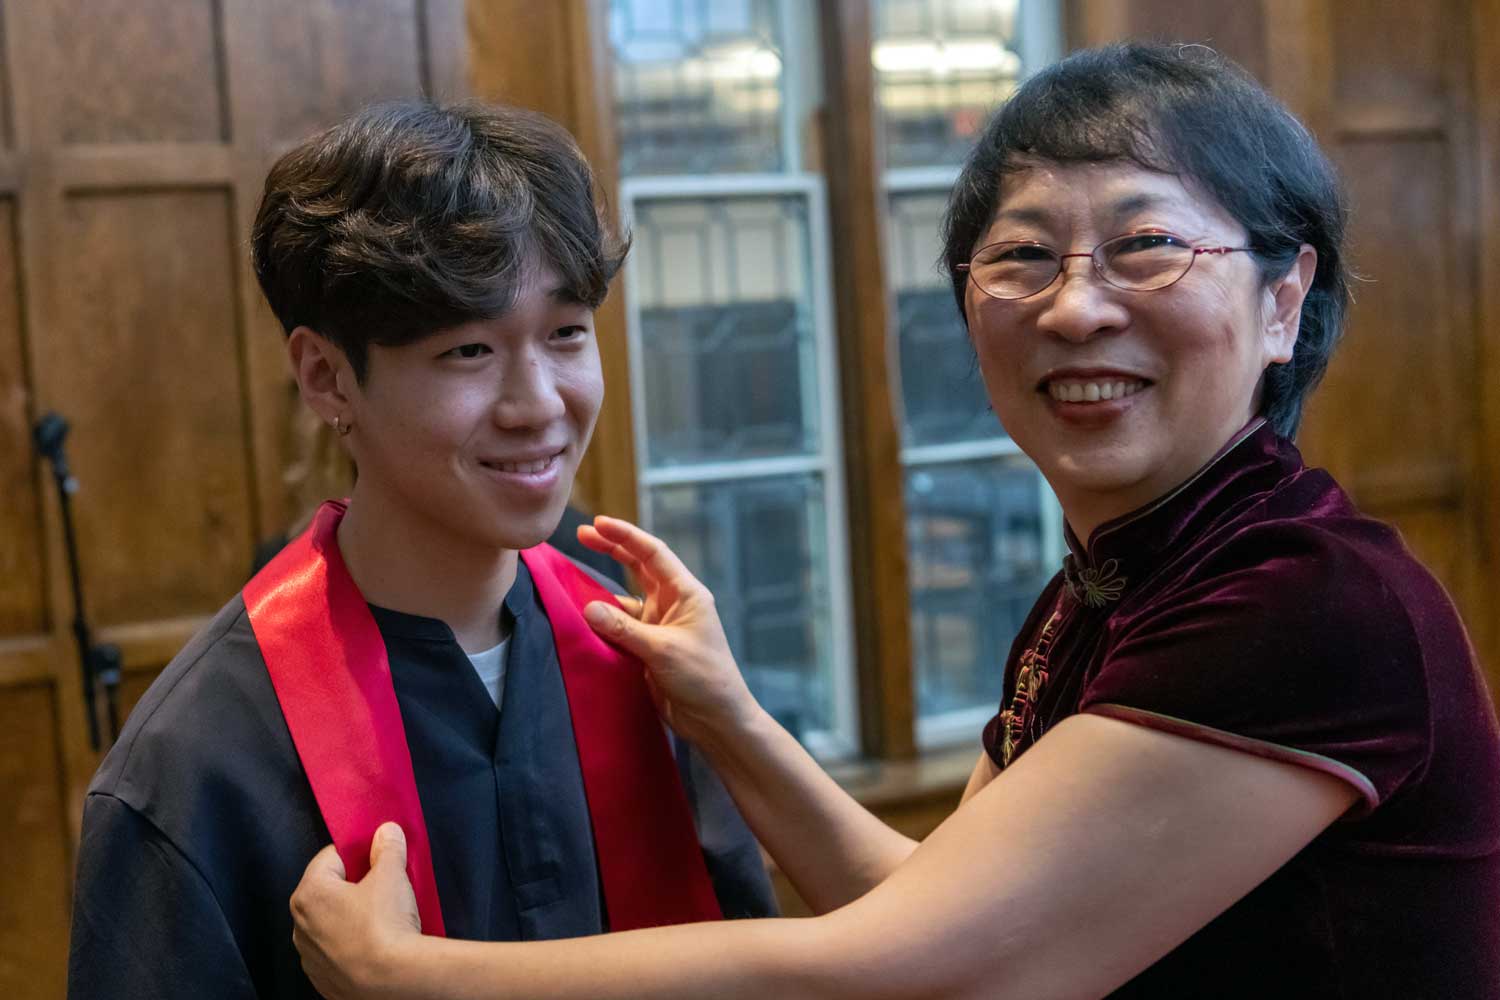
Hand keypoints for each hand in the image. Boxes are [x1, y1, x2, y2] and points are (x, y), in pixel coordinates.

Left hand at [291, 822, 423, 999]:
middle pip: (329, 890)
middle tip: (383, 886)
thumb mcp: (392, 875)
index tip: (375, 855)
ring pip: (332, 922)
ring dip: (351, 916)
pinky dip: (352, 944)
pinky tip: (376, 943)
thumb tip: (386, 833)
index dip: (357, 852)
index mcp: (309, 893)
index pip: (331, 856)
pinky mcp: (324, 979)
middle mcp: (300, 925)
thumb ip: (387, 848)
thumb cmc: (384, 927)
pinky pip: (336, 950)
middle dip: (354, 885)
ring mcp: (310, 956)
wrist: (393, 981)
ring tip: (382, 918)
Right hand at [578, 515, 761, 747]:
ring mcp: (660, 625)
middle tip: (582, 534)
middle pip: (638, 567)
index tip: (598, 523)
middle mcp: (673, 604)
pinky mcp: (648, 648)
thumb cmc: (703, 678)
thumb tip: (588, 607)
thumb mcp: (663, 650)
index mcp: (687, 593)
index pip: (653, 554)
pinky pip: (620, 627)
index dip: (626, 536)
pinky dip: (603, 621)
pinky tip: (582, 618)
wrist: (716, 720)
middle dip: (612, 549)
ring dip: (603, 589)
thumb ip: (624, 629)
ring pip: (625, 598)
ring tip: (573, 577)